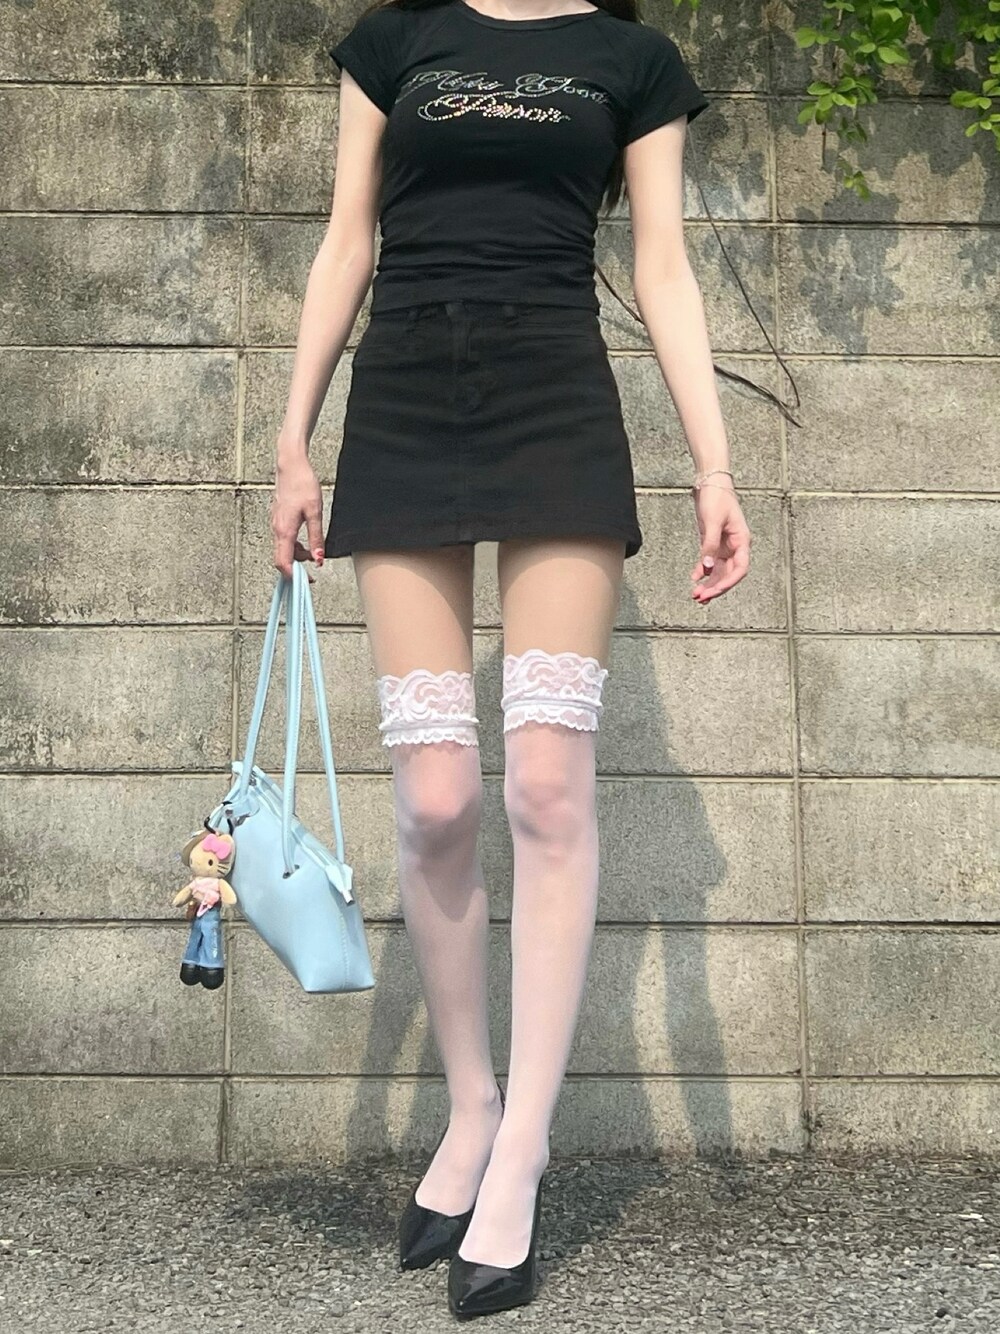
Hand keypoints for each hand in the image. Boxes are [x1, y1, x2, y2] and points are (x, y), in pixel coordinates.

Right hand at [270, 455, 324, 579]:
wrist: (291, 466)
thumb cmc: (302, 484)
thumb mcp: (315, 512)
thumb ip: (316, 538)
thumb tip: (319, 559)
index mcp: (284, 530)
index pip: (282, 562)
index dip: (292, 576)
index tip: (305, 582)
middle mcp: (276, 529)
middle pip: (282, 559)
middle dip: (296, 570)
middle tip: (312, 575)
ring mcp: (276, 525)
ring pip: (283, 550)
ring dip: (297, 557)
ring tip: (314, 555)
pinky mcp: (279, 520)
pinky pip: (284, 540)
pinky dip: (295, 547)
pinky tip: (306, 543)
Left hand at [690, 484, 750, 602]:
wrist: (710, 483)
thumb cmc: (716, 498)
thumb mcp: (712, 522)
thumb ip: (709, 546)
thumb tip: (706, 568)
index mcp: (742, 540)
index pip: (740, 568)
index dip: (728, 582)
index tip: (715, 591)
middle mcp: (735, 546)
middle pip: (728, 573)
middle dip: (716, 587)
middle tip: (701, 598)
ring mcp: (724, 546)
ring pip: (719, 571)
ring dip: (709, 583)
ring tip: (697, 595)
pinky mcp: (714, 543)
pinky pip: (709, 562)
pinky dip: (702, 572)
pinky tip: (695, 579)